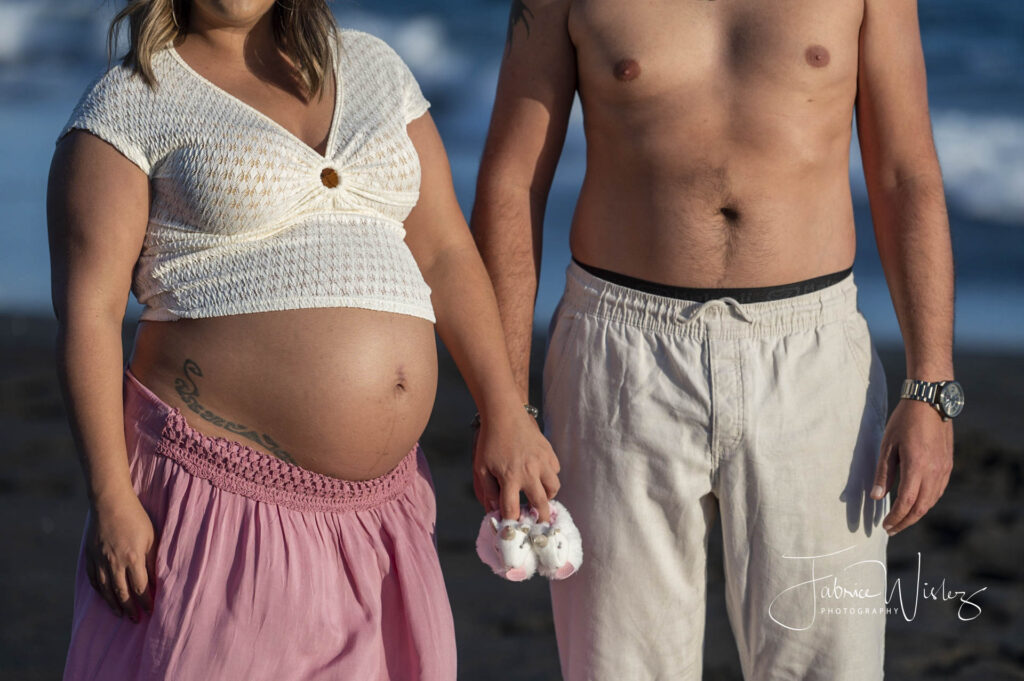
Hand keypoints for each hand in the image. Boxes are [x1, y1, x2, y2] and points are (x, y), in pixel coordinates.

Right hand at [85, 489, 156, 621]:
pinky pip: (94, 580)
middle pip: (122, 593)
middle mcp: (114, 563)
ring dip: (114, 604)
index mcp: (133, 558)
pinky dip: (100, 592)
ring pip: (106, 590)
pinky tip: (105, 597)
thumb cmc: (136, 518)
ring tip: (121, 615)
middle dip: (130, 609)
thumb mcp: (151, 538)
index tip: (150, 611)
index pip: (140, 588)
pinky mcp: (90, 557)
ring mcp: (100, 561)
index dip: (145, 602)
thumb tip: (155, 580)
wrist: (109, 503)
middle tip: (135, 620)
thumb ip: (152, 560)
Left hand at [472, 407, 560, 522]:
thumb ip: (488, 491)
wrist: (504, 413)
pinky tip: (540, 475)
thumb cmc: (489, 441)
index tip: (512, 529)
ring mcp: (541, 461)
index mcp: (510, 477)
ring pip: (554, 488)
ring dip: (548, 496)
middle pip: (540, 504)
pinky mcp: (548, 452)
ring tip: (540, 497)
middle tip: (539, 524)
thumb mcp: (481, 467)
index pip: (512, 509)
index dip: (512, 522)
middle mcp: (529, 472)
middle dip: (541, 518)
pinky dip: (550, 477)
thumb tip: (493, 511)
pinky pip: (555, 471)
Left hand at [870, 398, 952, 534]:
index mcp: (917, 467)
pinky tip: (916, 503)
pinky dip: (926, 502)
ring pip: (931, 501)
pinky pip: (938, 491)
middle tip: (891, 529)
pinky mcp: (948, 465)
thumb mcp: (887, 445)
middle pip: (920, 507)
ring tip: (901, 519)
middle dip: (905, 521)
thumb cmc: (904, 421)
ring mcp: (944, 469)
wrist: (931, 402)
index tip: (885, 526)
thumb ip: (883, 473)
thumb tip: (876, 497)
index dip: (895, 518)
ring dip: (916, 514)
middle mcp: (934, 472)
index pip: (906, 502)